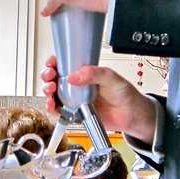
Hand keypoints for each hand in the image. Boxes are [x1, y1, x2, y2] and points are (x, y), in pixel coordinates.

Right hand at [41, 55, 156, 142]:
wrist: (131, 116)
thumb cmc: (124, 94)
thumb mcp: (111, 78)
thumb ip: (94, 74)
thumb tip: (74, 75)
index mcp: (85, 73)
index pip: (65, 64)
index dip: (55, 62)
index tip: (52, 64)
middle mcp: (78, 85)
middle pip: (55, 78)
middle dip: (48, 76)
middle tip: (50, 76)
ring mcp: (75, 99)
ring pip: (54, 94)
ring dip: (47, 92)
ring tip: (50, 91)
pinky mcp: (75, 114)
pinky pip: (59, 111)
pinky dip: (52, 109)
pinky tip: (52, 106)